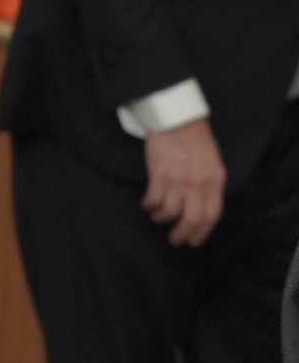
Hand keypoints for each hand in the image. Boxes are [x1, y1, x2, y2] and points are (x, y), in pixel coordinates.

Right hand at [143, 119, 225, 246]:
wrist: (178, 120)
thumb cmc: (196, 138)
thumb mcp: (213, 162)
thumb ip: (210, 183)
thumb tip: (201, 203)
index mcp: (215, 181)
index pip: (211, 215)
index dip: (202, 232)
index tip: (194, 242)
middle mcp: (198, 185)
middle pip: (191, 219)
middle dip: (182, 234)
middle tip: (175, 240)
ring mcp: (178, 181)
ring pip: (170, 212)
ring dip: (162, 219)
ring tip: (157, 218)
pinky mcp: (159, 175)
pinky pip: (154, 199)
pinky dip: (149, 206)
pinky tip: (147, 205)